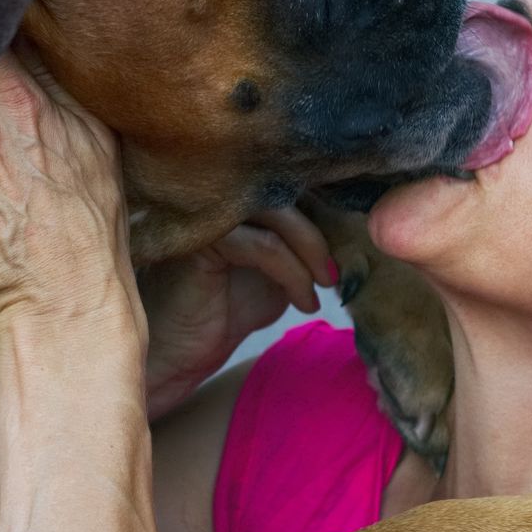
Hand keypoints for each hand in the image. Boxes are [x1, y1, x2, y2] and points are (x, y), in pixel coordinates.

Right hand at [139, 208, 336, 418]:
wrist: (176, 352)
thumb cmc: (224, 310)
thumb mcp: (280, 273)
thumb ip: (306, 245)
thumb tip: (351, 231)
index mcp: (241, 194)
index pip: (294, 180)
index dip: (330, 206)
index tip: (355, 242)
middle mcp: (223, 193)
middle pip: (290, 187)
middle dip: (324, 230)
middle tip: (338, 272)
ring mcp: (210, 211)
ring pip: (278, 212)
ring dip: (311, 251)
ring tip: (322, 286)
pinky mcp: (201, 239)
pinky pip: (262, 244)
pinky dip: (292, 273)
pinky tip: (303, 302)